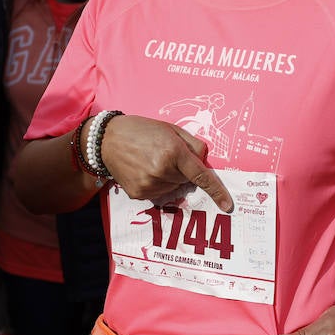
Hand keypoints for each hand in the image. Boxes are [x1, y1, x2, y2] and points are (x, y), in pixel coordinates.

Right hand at [97, 114, 231, 211]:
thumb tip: (204, 161)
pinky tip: (144, 170)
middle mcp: (162, 171)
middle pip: (186, 180)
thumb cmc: (142, 130)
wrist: (107, 140)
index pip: (200, 176)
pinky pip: (159, 194)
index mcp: (173, 153)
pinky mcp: (139, 194)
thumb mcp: (171, 129)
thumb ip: (193, 145)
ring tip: (152, 162)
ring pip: (173, 188)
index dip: (216, 191)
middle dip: (182, 170)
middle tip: (164, 154)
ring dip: (169, 178)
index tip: (227, 205)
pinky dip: (157, 184)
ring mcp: (149, 185)